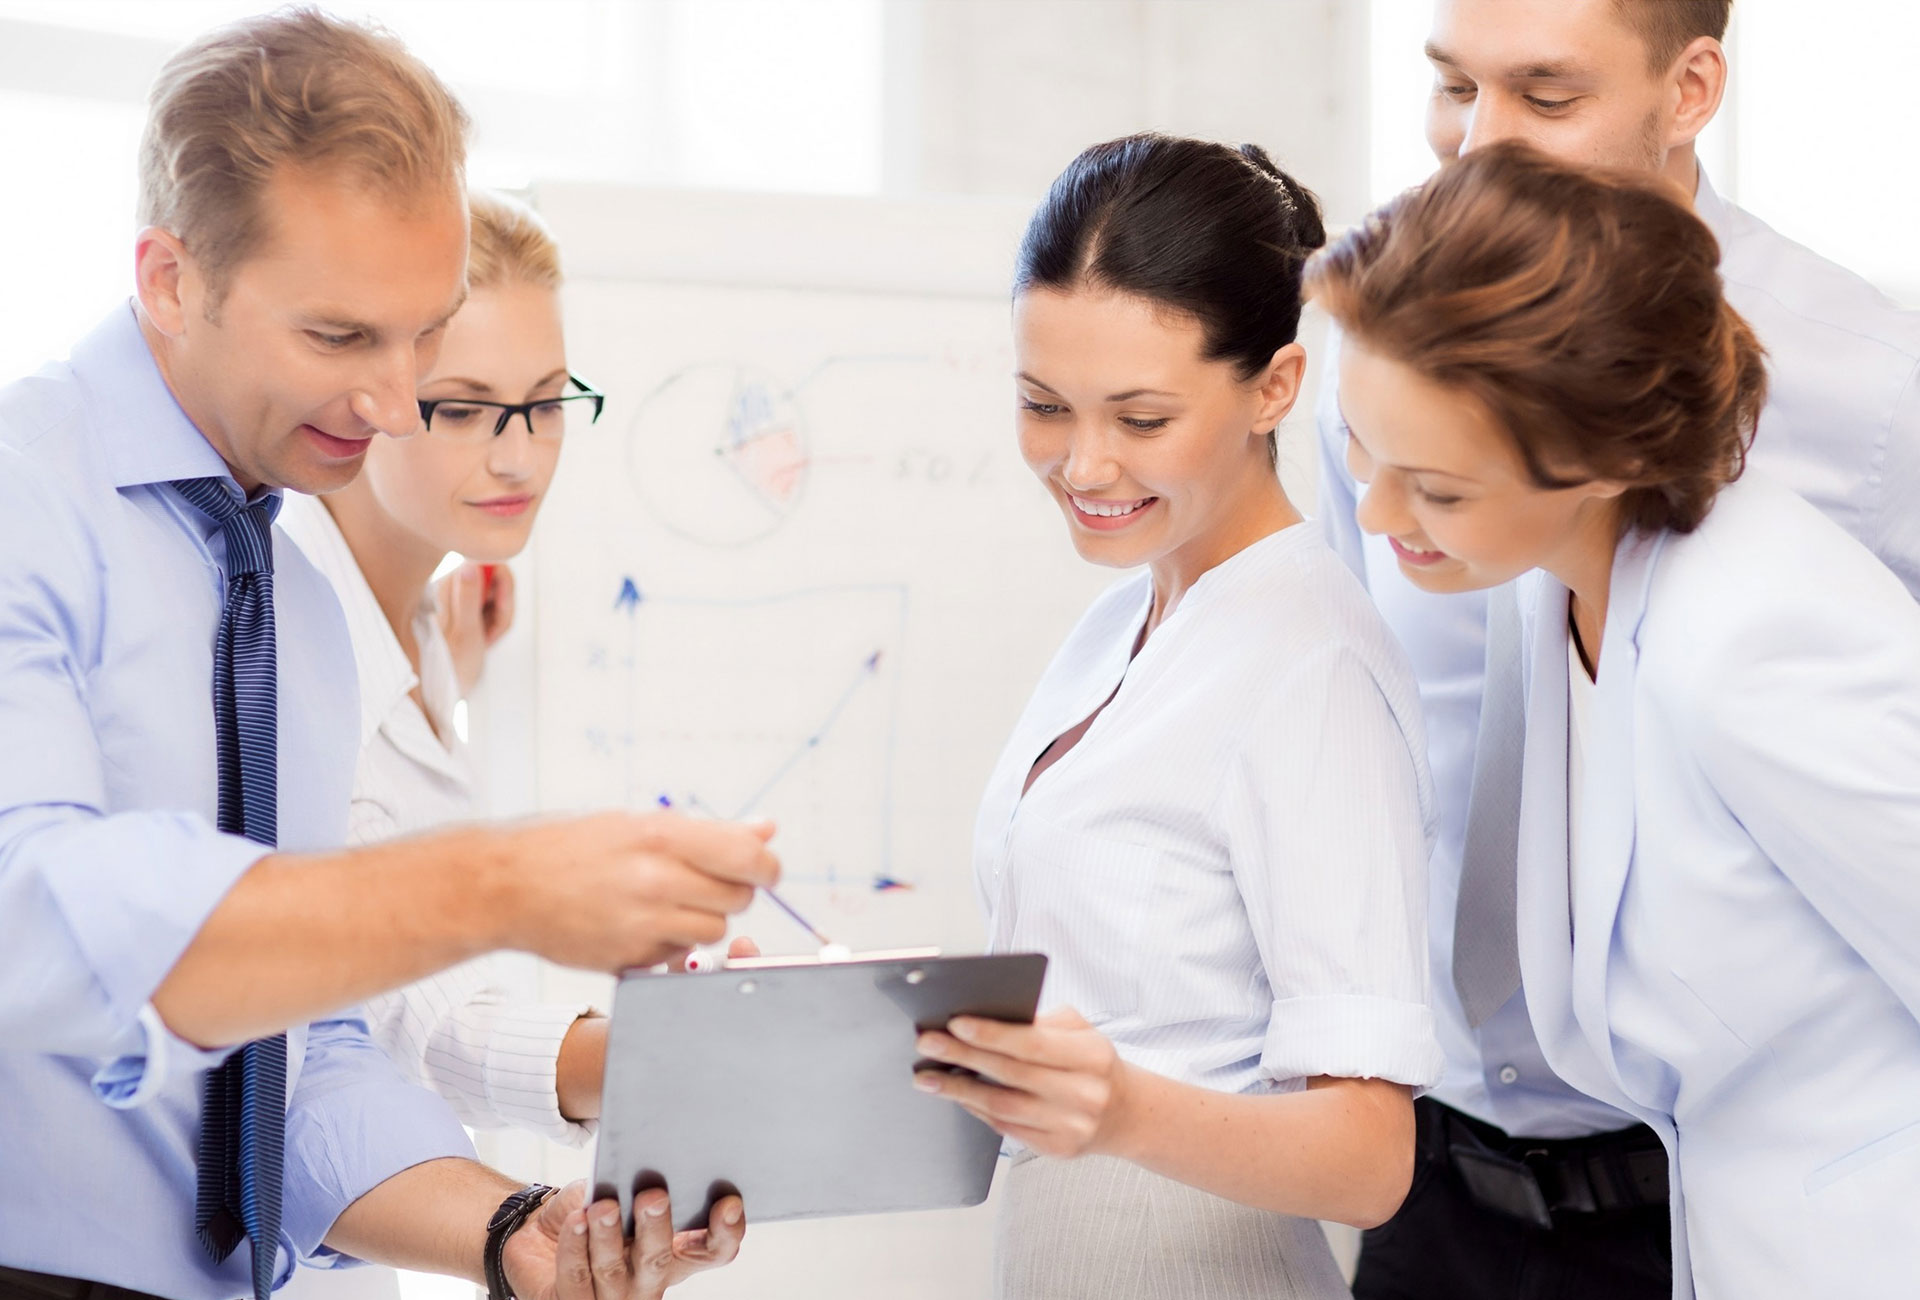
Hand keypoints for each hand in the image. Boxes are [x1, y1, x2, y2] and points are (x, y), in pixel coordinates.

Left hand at [438, 562, 514, 696]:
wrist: (439, 690)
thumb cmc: (450, 666)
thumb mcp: (465, 633)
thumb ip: (469, 597)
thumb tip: (471, 564)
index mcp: (448, 588)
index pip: (488, 563)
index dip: (503, 585)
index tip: (501, 609)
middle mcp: (451, 587)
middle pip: (494, 578)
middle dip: (502, 606)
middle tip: (493, 631)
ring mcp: (458, 598)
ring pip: (494, 594)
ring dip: (498, 618)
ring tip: (486, 639)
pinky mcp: (463, 609)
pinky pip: (488, 607)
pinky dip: (492, 623)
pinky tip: (483, 639)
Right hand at [498, 813, 779, 971]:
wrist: (506, 886)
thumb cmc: (570, 848)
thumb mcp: (638, 822)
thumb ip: (708, 832)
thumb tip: (765, 830)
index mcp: (660, 836)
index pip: (747, 858)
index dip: (766, 867)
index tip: (765, 869)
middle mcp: (654, 881)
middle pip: (738, 899)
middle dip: (733, 891)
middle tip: (706, 882)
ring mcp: (641, 925)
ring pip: (714, 932)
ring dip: (705, 920)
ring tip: (671, 902)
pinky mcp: (628, 959)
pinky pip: (678, 956)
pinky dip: (673, 944)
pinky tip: (643, 923)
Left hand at [504, 1182, 744, 1299]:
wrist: (537, 1230)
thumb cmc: (588, 1208)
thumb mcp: (616, 1187)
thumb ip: (633, 1183)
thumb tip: (647, 1158)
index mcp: (673, 1251)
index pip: (712, 1251)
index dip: (726, 1232)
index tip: (728, 1202)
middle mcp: (649, 1280)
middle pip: (661, 1260)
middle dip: (657, 1228)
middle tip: (653, 1196)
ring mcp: (612, 1298)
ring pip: (615, 1271)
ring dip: (609, 1236)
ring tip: (604, 1207)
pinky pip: (576, 1277)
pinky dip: (576, 1246)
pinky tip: (577, 1221)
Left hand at [912, 1007, 1132, 1157]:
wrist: (1124, 1113)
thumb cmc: (1091, 1063)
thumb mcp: (1080, 1032)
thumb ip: (1040, 1023)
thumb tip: (985, 1018)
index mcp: (1092, 1055)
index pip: (1032, 1043)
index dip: (991, 1033)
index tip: (954, 1023)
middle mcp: (1084, 1093)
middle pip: (1011, 1074)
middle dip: (963, 1056)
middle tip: (928, 1044)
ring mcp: (1071, 1126)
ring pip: (1002, 1106)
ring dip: (959, 1090)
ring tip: (927, 1076)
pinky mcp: (1057, 1149)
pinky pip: (1006, 1127)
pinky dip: (976, 1109)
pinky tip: (956, 1095)